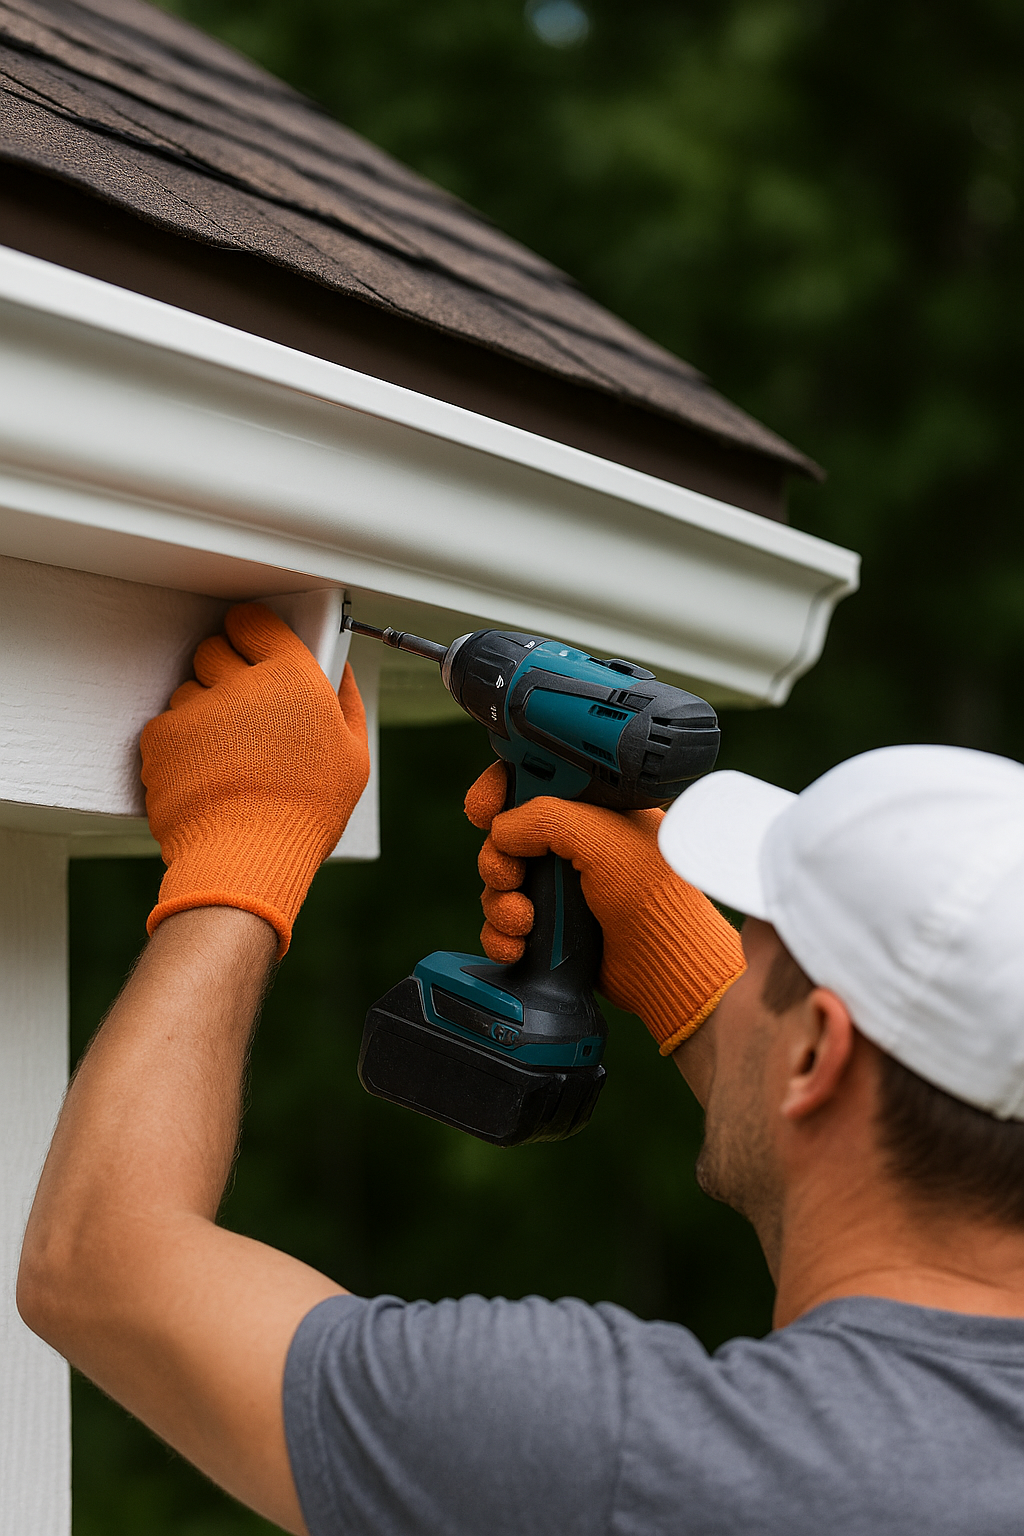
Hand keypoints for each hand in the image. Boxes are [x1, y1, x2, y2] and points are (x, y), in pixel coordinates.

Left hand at [141, 602, 368, 955]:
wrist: (246, 859)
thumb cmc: (304, 813)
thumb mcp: (352, 757)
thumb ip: (345, 701)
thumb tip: (338, 669)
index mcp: (293, 678)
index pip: (255, 621)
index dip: (250, 631)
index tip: (249, 642)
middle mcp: (240, 682)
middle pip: (213, 648)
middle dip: (222, 669)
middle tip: (239, 706)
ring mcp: (196, 708)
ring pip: (188, 689)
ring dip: (201, 711)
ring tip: (225, 755)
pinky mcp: (161, 736)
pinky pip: (166, 725)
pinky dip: (179, 745)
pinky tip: (204, 774)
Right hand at [466, 762, 744, 1053]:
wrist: (665, 965)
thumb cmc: (652, 896)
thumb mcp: (599, 837)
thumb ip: (543, 818)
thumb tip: (500, 832)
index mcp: (592, 810)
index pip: (533, 782)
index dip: (500, 792)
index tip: (482, 810)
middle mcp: (575, 845)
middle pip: (505, 838)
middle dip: (497, 861)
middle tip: (510, 877)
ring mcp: (562, 887)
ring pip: (501, 884)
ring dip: (500, 904)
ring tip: (524, 921)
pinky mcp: (553, 927)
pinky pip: (504, 925)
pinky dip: (502, 935)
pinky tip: (518, 945)